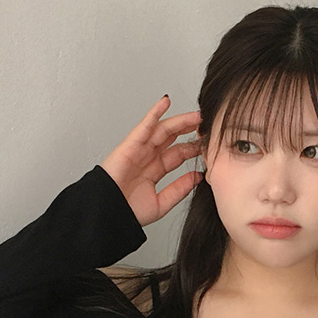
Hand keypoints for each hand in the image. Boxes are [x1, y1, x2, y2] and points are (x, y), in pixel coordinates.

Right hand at [101, 96, 202, 226]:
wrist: (109, 214)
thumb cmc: (127, 211)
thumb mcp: (162, 203)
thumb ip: (179, 189)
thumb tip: (197, 177)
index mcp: (154, 171)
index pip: (177, 155)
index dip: (192, 148)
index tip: (208, 144)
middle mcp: (147, 158)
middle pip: (172, 139)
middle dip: (189, 130)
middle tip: (205, 124)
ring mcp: (139, 150)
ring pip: (162, 130)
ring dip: (179, 121)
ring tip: (196, 115)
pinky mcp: (130, 145)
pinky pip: (144, 126)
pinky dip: (154, 113)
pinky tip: (165, 102)